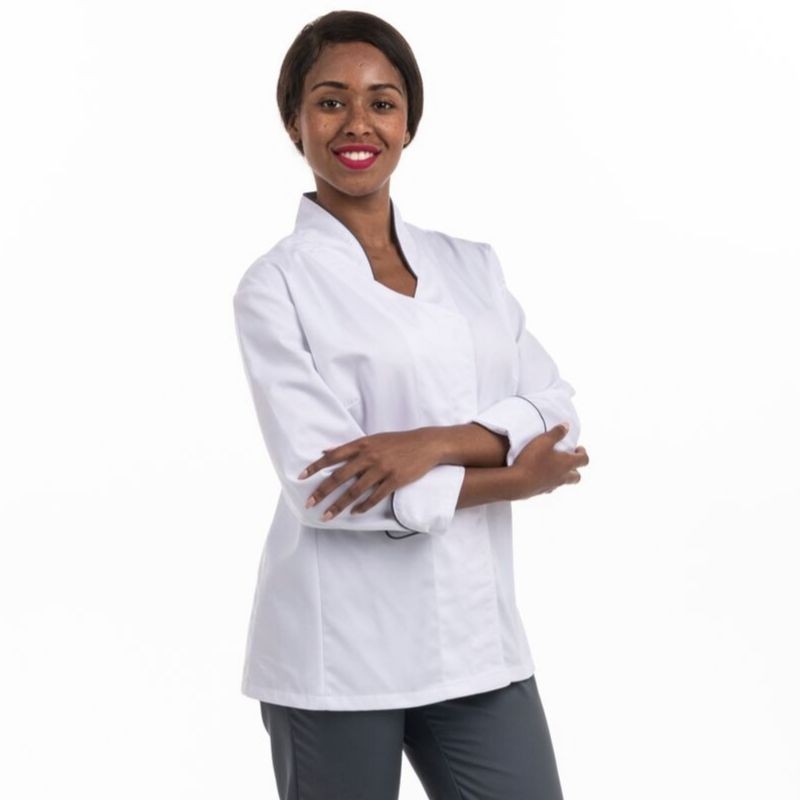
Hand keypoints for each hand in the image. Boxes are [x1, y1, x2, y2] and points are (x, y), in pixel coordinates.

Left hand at [297, 428, 442, 521]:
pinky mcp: (394, 480)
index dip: (315, 467)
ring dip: (339, 505)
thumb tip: (325, 450)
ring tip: (327, 516)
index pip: (332, 456)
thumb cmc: (396, 442)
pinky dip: (363, 506)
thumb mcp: (372, 439)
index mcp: (361, 445)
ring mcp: (382, 469)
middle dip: (322, 491)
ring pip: (354, 490)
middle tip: (309, 503)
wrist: (425, 444)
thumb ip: (348, 447)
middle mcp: (369, 456)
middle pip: (339, 476)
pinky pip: (375, 496)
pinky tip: (354, 513)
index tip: (300, 477)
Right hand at [510, 424, 588, 499]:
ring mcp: (553, 485)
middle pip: (577, 476)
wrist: (517, 482)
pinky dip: (551, 481)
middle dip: (576, 468)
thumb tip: (566, 426)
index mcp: (567, 463)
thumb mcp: (544, 441)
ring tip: (556, 467)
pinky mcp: (542, 491)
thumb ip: (556, 433)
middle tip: (571, 460)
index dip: (583, 453)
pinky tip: (543, 475)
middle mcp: (563, 476)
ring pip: (565, 482)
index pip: (583, 460)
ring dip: (564, 475)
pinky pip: (552, 487)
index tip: (579, 448)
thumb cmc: (532, 460)